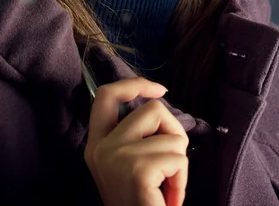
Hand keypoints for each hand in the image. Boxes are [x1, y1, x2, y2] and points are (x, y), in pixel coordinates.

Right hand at [84, 77, 188, 205]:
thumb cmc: (140, 203)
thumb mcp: (128, 165)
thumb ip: (135, 136)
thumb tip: (158, 104)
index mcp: (96, 144)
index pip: (106, 94)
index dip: (136, 83)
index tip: (161, 90)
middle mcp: (101, 148)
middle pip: (151, 108)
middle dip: (173, 132)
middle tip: (170, 166)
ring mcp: (116, 158)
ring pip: (172, 135)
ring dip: (180, 163)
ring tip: (167, 189)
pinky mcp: (137, 171)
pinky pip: (178, 158)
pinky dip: (182, 180)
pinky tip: (169, 200)